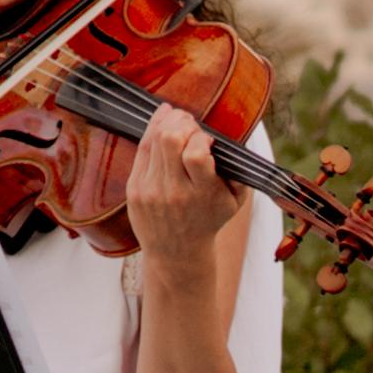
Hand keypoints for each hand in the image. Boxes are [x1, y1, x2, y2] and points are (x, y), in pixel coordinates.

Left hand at [119, 102, 246, 261]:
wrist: (176, 252)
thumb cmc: (208, 220)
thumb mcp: (234, 201)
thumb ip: (238, 171)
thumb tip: (226, 139)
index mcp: (201, 195)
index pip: (195, 155)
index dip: (201, 138)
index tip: (207, 140)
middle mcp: (173, 192)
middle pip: (170, 140)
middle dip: (182, 123)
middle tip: (191, 124)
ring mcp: (150, 191)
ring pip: (153, 140)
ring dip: (168, 122)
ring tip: (179, 121)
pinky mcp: (134, 189)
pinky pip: (141, 149)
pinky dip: (152, 130)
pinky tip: (162, 122)